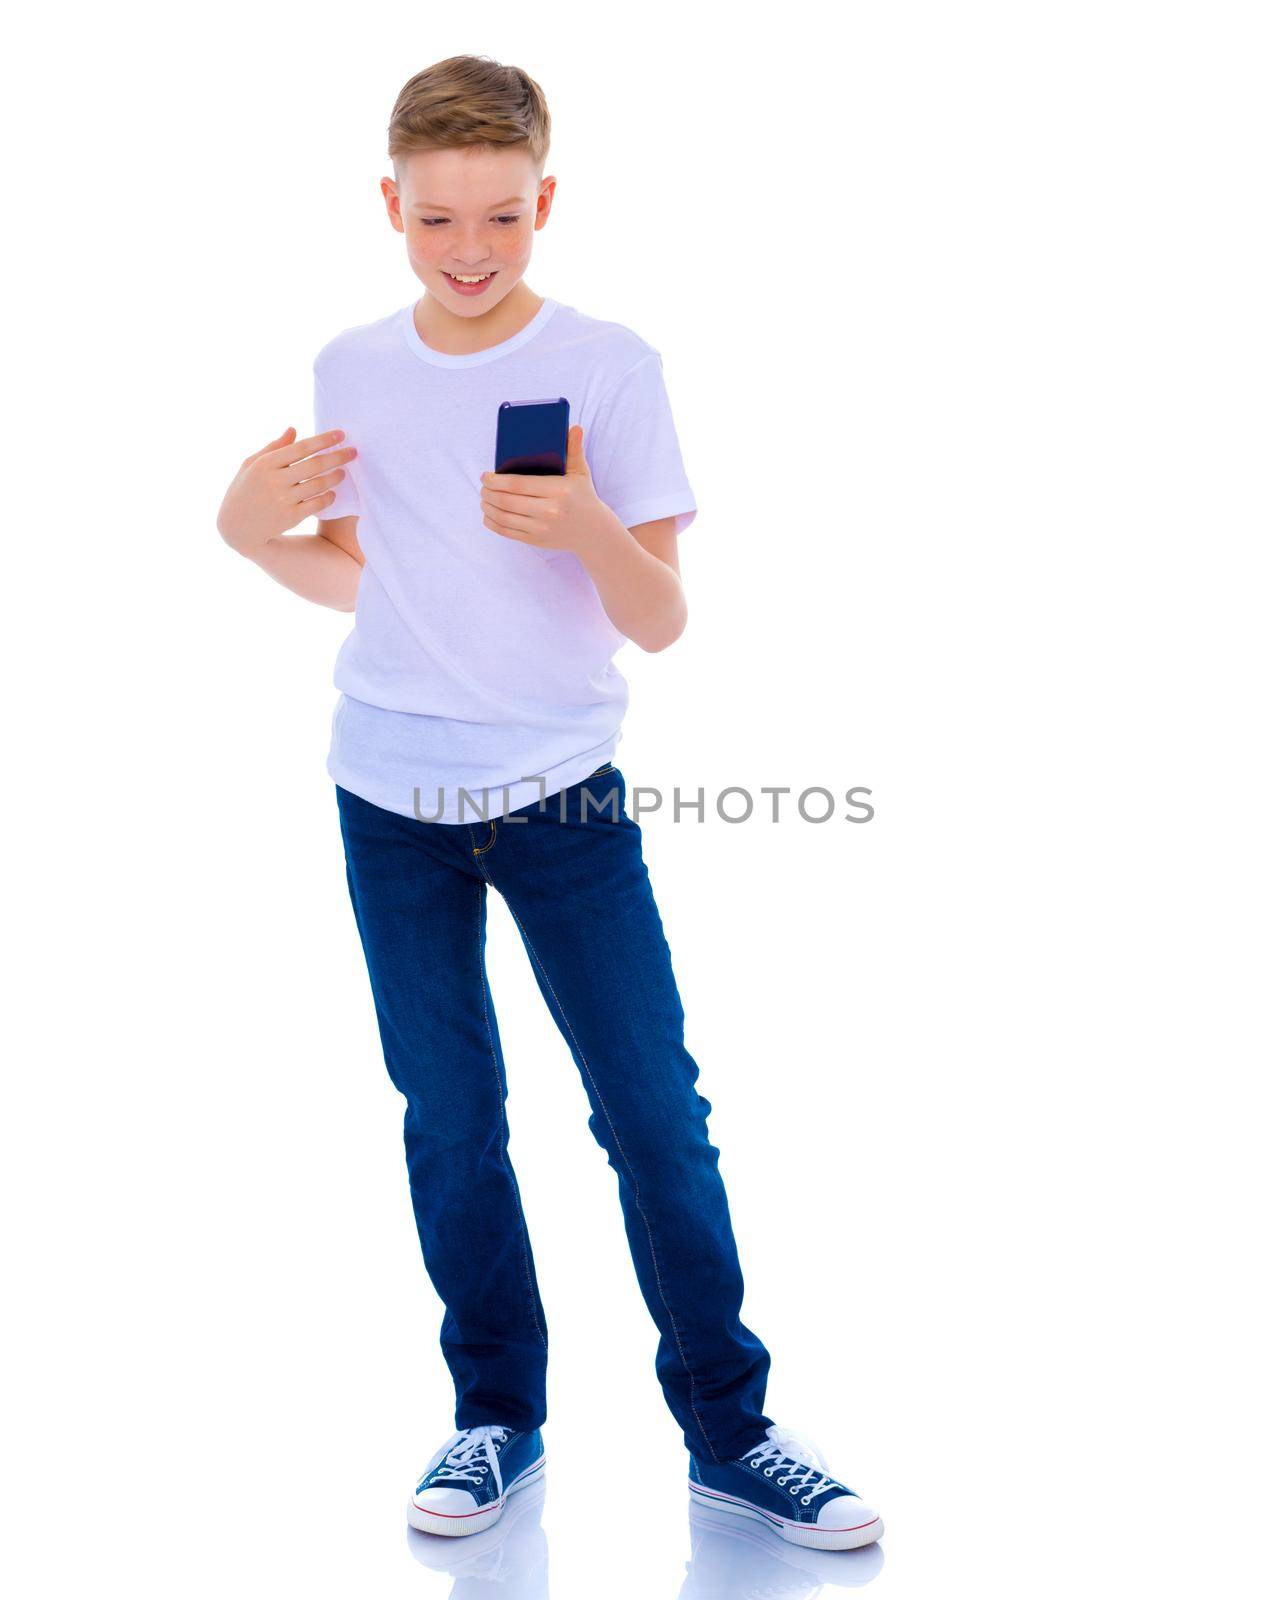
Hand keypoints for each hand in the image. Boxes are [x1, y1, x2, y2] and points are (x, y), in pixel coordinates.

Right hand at [217, 427, 357, 556]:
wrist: (236, 527)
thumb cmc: (244, 490)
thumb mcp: (251, 465)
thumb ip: (273, 447)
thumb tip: (294, 430)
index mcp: (265, 463)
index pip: (302, 448)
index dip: (324, 440)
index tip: (341, 434)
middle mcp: (275, 480)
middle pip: (315, 465)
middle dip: (338, 456)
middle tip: (354, 452)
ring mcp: (283, 500)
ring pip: (318, 484)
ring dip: (336, 477)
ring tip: (344, 472)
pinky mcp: (291, 517)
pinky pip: (317, 504)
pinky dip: (328, 497)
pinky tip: (333, 493)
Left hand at [480, 426, 620, 556]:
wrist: (593, 532)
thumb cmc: (583, 497)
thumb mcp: (580, 473)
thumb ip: (574, 449)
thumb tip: (574, 427)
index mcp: (558, 491)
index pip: (518, 485)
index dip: (496, 480)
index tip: (485, 475)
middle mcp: (550, 511)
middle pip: (507, 501)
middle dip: (488, 492)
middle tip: (483, 486)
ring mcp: (542, 528)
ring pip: (504, 517)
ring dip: (488, 507)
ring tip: (484, 498)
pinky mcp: (536, 540)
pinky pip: (507, 532)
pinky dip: (493, 523)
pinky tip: (488, 514)